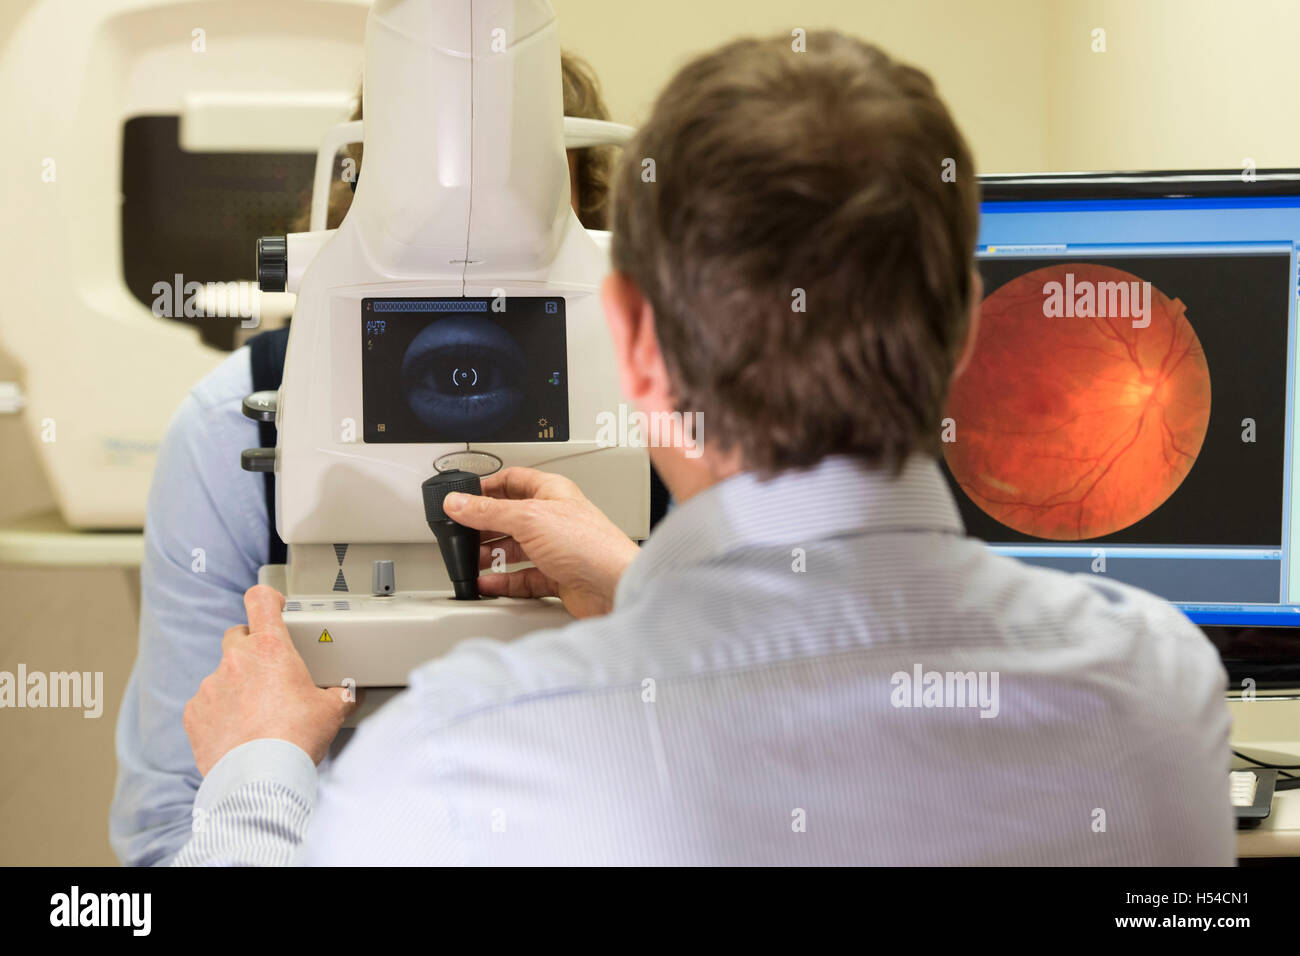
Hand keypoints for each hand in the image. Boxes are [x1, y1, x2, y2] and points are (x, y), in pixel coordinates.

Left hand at [183, 585, 356, 775]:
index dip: (267, 598)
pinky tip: (237, 732)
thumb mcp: (331, 710)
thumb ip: (338, 694)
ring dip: (237, 686)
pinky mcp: (194, 713)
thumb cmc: (296, 739)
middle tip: (270, 672)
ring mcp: (211, 686)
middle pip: (238, 635)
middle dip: (252, 648)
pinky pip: (206, 704)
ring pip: (222, 674)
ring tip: (257, 714)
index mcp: (271, 648)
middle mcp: (236, 660)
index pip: (260, 600)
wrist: (261, 777)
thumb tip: (346, 695)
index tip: (273, 606)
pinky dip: (219, 713)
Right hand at [443, 466, 639, 618]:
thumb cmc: (590, 544)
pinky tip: (488, 584)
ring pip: (516, 549)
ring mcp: (557, 549)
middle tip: (462, 535)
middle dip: (484, 527)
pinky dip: (504, 581)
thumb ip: (489, 511)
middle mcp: (555, 518)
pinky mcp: (558, 577)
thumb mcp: (529, 518)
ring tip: (471, 562)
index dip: (487, 487)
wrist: (616, 587)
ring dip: (491, 556)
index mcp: (552, 492)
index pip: (513, 480)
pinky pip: (523, 576)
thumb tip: (457, 502)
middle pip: (510, 517)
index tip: (462, 498)